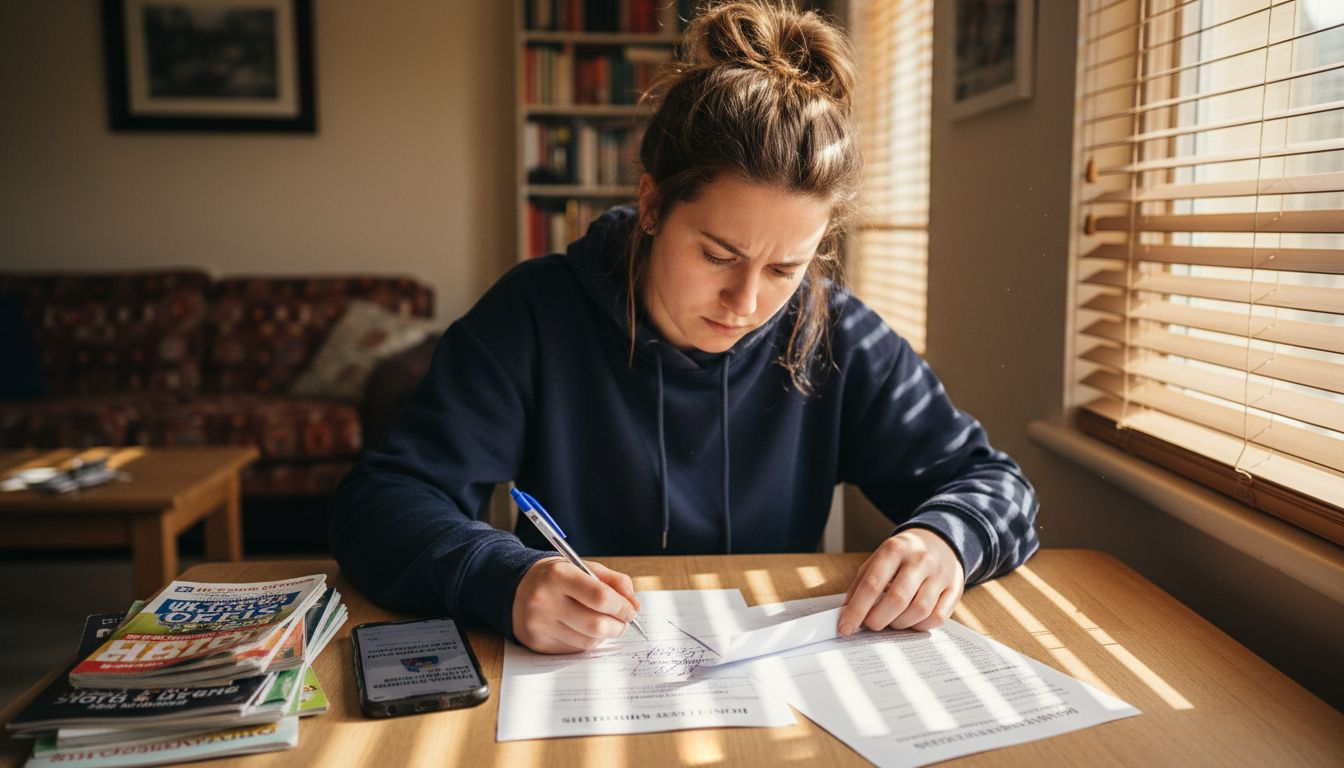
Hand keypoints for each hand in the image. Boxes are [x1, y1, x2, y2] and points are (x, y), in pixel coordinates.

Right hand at [512, 557, 641, 652]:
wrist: (515, 588)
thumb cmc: (557, 577)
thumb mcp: (583, 567)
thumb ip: (614, 582)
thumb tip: (634, 606)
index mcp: (558, 575)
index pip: (600, 596)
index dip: (622, 607)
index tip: (631, 610)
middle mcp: (544, 600)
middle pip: (596, 625)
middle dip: (618, 626)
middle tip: (622, 621)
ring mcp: (539, 624)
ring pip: (588, 641)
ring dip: (603, 635)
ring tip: (601, 622)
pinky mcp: (537, 643)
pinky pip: (574, 649)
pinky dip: (586, 641)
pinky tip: (581, 628)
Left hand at [838, 528, 964, 635]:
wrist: (940, 541)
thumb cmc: (903, 555)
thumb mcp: (879, 558)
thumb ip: (862, 582)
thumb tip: (848, 612)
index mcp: (895, 549)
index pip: (872, 584)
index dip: (857, 610)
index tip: (846, 628)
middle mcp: (920, 559)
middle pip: (897, 599)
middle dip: (878, 620)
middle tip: (871, 624)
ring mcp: (940, 574)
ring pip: (919, 610)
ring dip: (900, 624)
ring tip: (892, 621)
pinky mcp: (955, 588)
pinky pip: (938, 617)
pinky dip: (921, 626)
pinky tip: (912, 621)